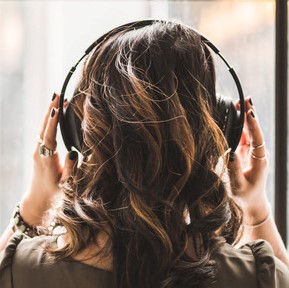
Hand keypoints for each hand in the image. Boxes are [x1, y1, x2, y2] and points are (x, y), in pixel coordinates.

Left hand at [20, 93, 77, 225]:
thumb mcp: (66, 184)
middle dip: (50, 109)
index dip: (52, 122)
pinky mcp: (39, 150)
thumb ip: (71, 169)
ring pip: (42, 128)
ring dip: (49, 112)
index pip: (49, 137)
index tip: (57, 108)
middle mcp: (39, 152)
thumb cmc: (54, 192)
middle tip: (57, 94)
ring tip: (57, 98)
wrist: (38, 198)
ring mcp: (37, 150)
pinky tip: (54, 113)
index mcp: (46, 160)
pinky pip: (44, 132)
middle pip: (43, 127)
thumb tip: (73, 152)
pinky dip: (49, 120)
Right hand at [228, 97, 268, 224]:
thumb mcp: (238, 185)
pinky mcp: (247, 152)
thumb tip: (229, 152)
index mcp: (259, 160)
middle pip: (254, 130)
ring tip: (240, 103)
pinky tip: (236, 117)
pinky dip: (241, 126)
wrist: (252, 201)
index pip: (257, 138)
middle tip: (245, 99)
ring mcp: (253, 151)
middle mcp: (258, 153)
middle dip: (250, 115)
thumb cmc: (246, 195)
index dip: (253, 124)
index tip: (249, 112)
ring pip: (250, 131)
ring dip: (245, 118)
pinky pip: (244, 136)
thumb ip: (234, 169)